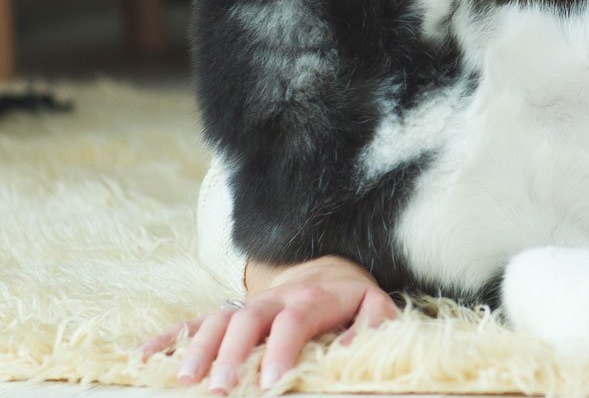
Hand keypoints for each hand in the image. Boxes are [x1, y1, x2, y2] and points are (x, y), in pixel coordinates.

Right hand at [141, 255, 397, 393]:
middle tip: (222, 389)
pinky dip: (169, 338)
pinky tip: (146, 358)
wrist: (326, 270)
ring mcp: (246, 304)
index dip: (282, 349)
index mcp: (312, 299)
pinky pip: (195, 321)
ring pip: (216, 320)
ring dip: (198, 349)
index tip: (273, 382)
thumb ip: (374, 325)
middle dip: (232, 354)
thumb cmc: (351, 300)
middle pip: (247, 320)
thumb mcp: (374, 306)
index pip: (294, 320)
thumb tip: (351, 353)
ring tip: (185, 380)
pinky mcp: (228, 312)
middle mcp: (274, 299)